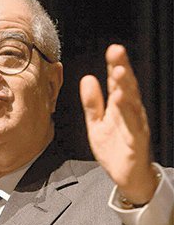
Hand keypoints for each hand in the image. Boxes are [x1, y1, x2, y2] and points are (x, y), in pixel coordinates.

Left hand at [79, 44, 156, 204]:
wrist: (127, 176)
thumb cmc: (114, 147)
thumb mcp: (96, 123)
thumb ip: (92, 103)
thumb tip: (87, 78)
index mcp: (120, 107)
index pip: (117, 83)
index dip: (115, 66)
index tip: (112, 49)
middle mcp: (130, 113)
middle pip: (127, 87)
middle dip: (122, 68)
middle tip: (117, 51)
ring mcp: (135, 126)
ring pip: (131, 103)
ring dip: (125, 87)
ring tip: (118, 72)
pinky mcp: (136, 142)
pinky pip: (132, 126)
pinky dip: (128, 114)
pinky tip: (122, 101)